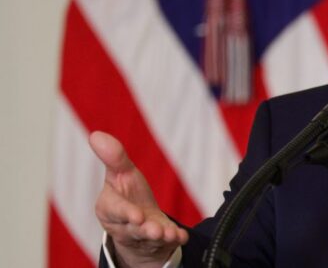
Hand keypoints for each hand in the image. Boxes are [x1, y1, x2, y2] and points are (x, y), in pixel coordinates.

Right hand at [89, 131, 188, 267]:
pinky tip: (182, 236)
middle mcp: (125, 225)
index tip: (136, 215)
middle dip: (145, 229)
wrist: (138, 220)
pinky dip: (175, 238)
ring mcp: (143, 235)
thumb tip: (96, 134)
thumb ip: (113, 158)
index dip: (125, 213)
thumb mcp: (120, 174)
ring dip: (160, 235)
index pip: (116, 211)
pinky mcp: (160, 241)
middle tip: (155, 230)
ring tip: (168, 233)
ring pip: (150, 237)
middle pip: (134, 229)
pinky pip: (168, 242)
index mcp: (110, 208)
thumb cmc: (127, 194)